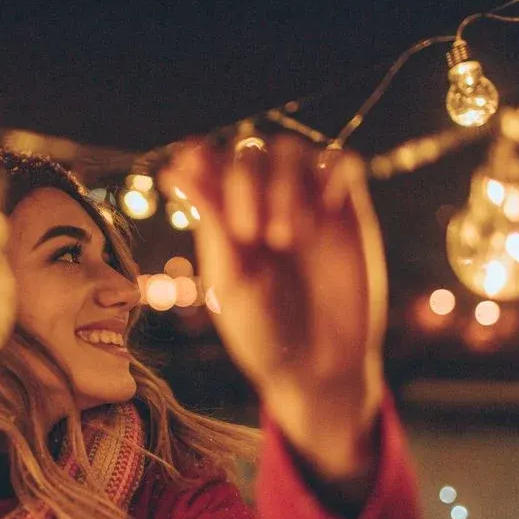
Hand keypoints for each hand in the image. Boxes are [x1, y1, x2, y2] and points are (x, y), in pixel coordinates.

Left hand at [159, 136, 387, 478]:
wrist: (318, 369)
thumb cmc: (263, 333)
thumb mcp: (231, 280)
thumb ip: (211, 220)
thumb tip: (173, 169)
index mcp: (223, 220)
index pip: (209, 164)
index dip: (202, 157)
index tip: (194, 160)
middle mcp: (262, 204)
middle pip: (250, 152)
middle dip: (246, 182)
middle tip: (252, 235)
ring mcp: (305, 204)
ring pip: (294, 150)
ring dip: (286, 182)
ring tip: (287, 237)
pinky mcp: (345, 211)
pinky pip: (343, 163)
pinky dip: (332, 174)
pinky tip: (326, 214)